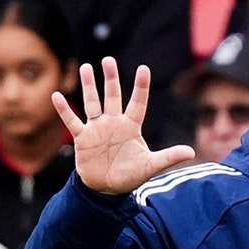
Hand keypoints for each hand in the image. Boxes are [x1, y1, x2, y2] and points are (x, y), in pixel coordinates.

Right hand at [53, 58, 193, 194]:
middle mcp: (114, 123)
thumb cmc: (131, 175)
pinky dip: (64, 110)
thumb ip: (168, 157)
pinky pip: (72, 121)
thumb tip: (191, 152)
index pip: (138, 103)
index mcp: (131, 127)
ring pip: (92, 103)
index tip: (143, 68)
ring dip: (89, 87)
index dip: (141, 87)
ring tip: (85, 67)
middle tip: (108, 60)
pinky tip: (57, 95)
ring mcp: (97, 129)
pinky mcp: (83, 138)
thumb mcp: (151, 166)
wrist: (108, 188)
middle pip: (113, 96)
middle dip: (110, 79)